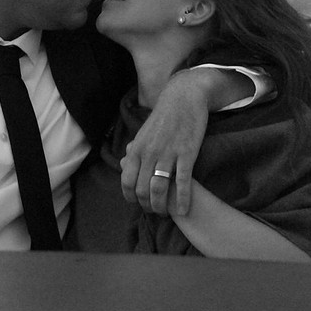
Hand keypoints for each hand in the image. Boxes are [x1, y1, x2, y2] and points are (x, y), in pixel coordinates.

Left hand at [121, 70, 208, 214]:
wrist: (183, 97)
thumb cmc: (163, 116)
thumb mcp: (143, 132)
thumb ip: (134, 150)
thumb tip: (124, 163)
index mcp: (137, 149)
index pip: (127, 182)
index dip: (131, 198)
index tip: (140, 203)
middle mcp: (149, 154)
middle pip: (142, 190)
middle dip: (147, 206)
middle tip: (155, 211)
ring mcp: (168, 154)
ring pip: (159, 189)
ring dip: (162, 207)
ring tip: (166, 213)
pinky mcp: (186, 154)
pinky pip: (182, 182)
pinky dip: (182, 200)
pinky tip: (183, 210)